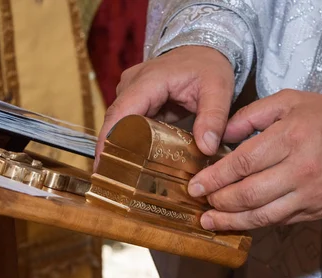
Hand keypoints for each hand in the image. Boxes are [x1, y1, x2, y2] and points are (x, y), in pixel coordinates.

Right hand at [95, 46, 234, 167]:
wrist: (205, 50)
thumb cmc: (209, 66)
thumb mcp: (218, 90)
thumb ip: (214, 118)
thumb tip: (207, 147)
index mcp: (149, 80)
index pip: (121, 112)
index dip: (109, 139)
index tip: (102, 164)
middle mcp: (133, 84)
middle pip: (115, 122)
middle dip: (112, 151)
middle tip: (115, 182)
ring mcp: (131, 91)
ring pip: (120, 125)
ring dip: (121, 149)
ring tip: (122, 178)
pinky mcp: (136, 100)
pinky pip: (128, 124)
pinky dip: (131, 142)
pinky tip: (135, 164)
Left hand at [187, 89, 321, 230]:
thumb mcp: (288, 101)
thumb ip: (251, 115)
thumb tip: (220, 134)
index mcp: (290, 138)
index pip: (242, 163)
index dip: (215, 177)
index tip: (196, 184)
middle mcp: (299, 170)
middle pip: (248, 194)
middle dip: (219, 201)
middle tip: (200, 202)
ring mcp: (309, 194)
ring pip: (262, 215)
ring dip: (232, 221)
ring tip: (210, 221)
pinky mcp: (316, 210)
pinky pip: (279, 221)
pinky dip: (256, 223)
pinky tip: (239, 220)